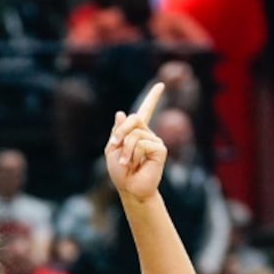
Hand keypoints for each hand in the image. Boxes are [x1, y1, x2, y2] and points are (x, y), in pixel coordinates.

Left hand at [106, 82, 167, 202]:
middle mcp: (148, 134)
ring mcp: (155, 141)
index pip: (146, 111)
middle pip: (133, 119)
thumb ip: (116, 132)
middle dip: (120, 132)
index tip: (160, 85)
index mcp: (137, 133)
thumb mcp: (112, 150)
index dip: (153, 98)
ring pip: (134, 134)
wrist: (129, 189)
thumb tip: (121, 113)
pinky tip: (136, 165)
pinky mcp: (160, 149)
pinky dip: (132, 155)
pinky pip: (141, 144)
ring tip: (127, 163)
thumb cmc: (121, 172)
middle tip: (115, 145)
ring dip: (124, 150)